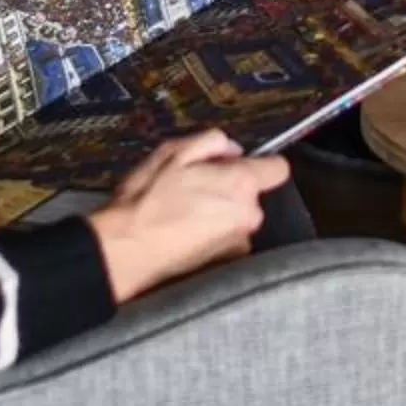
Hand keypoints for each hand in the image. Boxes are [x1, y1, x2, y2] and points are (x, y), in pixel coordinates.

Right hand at [85, 130, 288, 304]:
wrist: (126, 252)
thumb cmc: (146, 201)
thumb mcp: (173, 153)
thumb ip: (212, 142)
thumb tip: (232, 149)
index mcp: (241, 182)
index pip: (278, 168)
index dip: (260, 164)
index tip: (236, 167)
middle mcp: (249, 214)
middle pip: (251, 194)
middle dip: (229, 189)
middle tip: (193, 189)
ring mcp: (240, 243)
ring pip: (237, 218)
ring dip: (219, 214)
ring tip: (184, 215)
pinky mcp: (227, 264)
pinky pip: (227, 240)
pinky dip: (212, 237)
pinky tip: (185, 236)